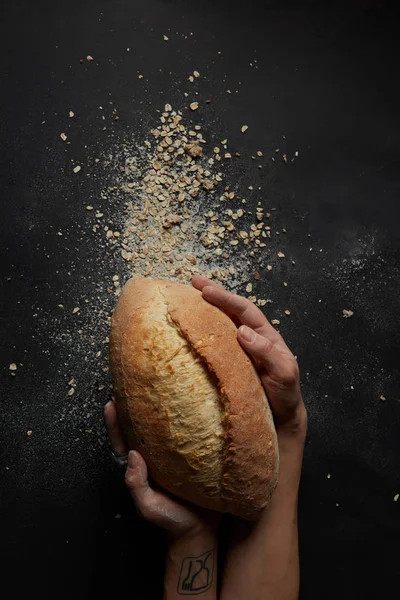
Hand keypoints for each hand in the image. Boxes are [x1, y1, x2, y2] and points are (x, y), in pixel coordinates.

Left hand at [104, 401, 219, 538]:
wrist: (202, 531)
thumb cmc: (172, 520)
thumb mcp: (149, 507)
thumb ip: (137, 485)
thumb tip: (132, 455)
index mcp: (140, 467)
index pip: (123, 441)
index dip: (115, 423)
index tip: (112, 403)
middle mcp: (155, 457)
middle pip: (141, 428)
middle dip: (136, 408)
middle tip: (135, 385)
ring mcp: (174, 455)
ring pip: (163, 428)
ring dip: (160, 410)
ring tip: (159, 389)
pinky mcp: (194, 454)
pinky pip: (187, 434)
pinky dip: (186, 420)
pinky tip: (189, 406)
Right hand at [191, 276, 306, 440]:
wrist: (282, 418)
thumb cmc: (285, 394)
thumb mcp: (283, 373)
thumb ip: (266, 353)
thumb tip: (242, 331)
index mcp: (264, 335)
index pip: (244, 311)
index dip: (225, 299)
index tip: (206, 291)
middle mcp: (250, 338)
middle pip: (230, 311)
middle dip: (213, 294)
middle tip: (193, 282)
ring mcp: (238, 351)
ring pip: (221, 325)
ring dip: (205, 311)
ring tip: (187, 299)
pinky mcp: (228, 365)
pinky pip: (214, 346)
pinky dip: (202, 335)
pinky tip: (188, 332)